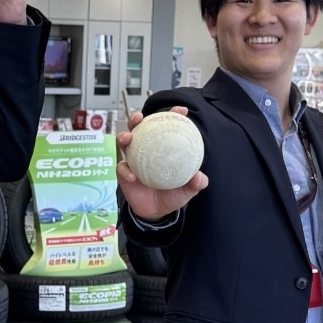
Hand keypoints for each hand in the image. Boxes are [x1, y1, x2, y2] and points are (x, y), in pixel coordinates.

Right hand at [116, 107, 208, 221]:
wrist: (157, 212)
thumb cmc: (172, 195)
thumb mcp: (187, 190)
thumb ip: (195, 183)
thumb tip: (200, 178)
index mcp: (162, 148)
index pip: (165, 127)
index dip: (172, 115)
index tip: (181, 110)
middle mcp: (146, 150)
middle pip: (139, 128)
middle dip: (137, 119)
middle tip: (140, 117)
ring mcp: (133, 160)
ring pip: (124, 143)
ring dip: (124, 137)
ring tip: (128, 139)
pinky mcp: (124, 174)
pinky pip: (122, 169)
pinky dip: (125, 171)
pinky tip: (131, 176)